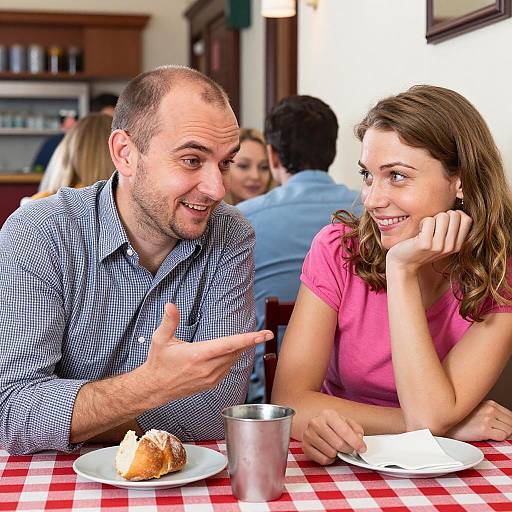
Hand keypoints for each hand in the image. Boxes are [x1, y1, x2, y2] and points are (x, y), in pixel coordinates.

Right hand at [143, 303, 272, 402]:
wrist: (155, 387)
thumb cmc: (159, 361)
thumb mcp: (160, 339)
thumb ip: (169, 321)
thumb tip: (170, 305)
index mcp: (197, 355)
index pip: (229, 345)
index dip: (248, 339)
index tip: (264, 335)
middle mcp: (207, 368)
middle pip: (236, 351)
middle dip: (251, 342)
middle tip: (265, 334)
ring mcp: (211, 378)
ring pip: (233, 360)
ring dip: (241, 349)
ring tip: (246, 340)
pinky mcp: (212, 383)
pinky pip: (228, 368)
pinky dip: (232, 358)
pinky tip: (230, 352)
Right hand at [302, 409, 365, 464]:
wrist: (317, 425)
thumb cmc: (334, 425)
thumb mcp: (347, 422)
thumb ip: (357, 430)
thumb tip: (359, 441)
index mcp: (328, 414)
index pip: (344, 431)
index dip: (356, 442)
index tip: (362, 449)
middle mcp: (316, 422)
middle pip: (338, 444)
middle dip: (348, 449)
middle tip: (349, 448)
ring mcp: (308, 435)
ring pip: (331, 453)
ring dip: (337, 454)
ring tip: (336, 447)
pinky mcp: (305, 447)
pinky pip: (323, 460)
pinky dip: (329, 459)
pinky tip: (329, 451)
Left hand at [386, 210, 471, 272]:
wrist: (403, 264)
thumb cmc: (420, 248)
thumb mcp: (441, 241)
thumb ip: (452, 229)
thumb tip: (459, 210)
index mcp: (457, 245)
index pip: (467, 219)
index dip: (454, 215)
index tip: (442, 223)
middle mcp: (450, 247)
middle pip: (455, 215)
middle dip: (441, 215)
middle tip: (431, 227)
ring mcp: (438, 246)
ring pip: (443, 216)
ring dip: (431, 219)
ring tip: (424, 230)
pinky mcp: (425, 244)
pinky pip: (429, 220)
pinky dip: (422, 222)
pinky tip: (418, 232)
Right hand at [447, 400, 511, 441]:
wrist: (447, 425)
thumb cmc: (461, 420)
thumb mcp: (477, 411)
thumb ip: (491, 413)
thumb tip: (505, 422)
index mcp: (489, 403)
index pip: (510, 415)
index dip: (506, 424)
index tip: (500, 428)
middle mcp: (489, 409)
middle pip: (511, 423)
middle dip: (505, 429)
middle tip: (493, 431)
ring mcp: (487, 418)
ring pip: (509, 431)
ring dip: (501, 434)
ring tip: (488, 433)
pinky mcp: (483, 429)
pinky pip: (502, 437)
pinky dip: (497, 439)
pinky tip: (487, 436)